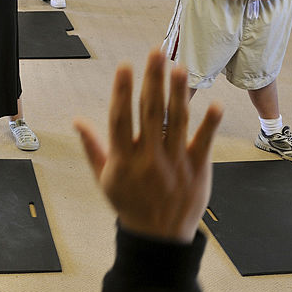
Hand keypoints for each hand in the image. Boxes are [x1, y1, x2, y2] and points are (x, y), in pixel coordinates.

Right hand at [74, 51, 222, 242]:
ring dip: (179, 93)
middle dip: (153, 79)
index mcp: (123, 159)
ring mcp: (174, 163)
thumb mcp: (104, 178)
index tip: (125, 66)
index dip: (121, 90)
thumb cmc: (129, 204)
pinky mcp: (196, 170)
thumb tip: (77, 121)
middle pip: (150, 111)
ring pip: (177, 121)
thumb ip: (92, 147)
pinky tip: (215, 103)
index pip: (120, 118)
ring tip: (180, 67)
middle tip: (156, 52)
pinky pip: (203, 142)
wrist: (157, 239)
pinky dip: (209, 123)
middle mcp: (148, 158)